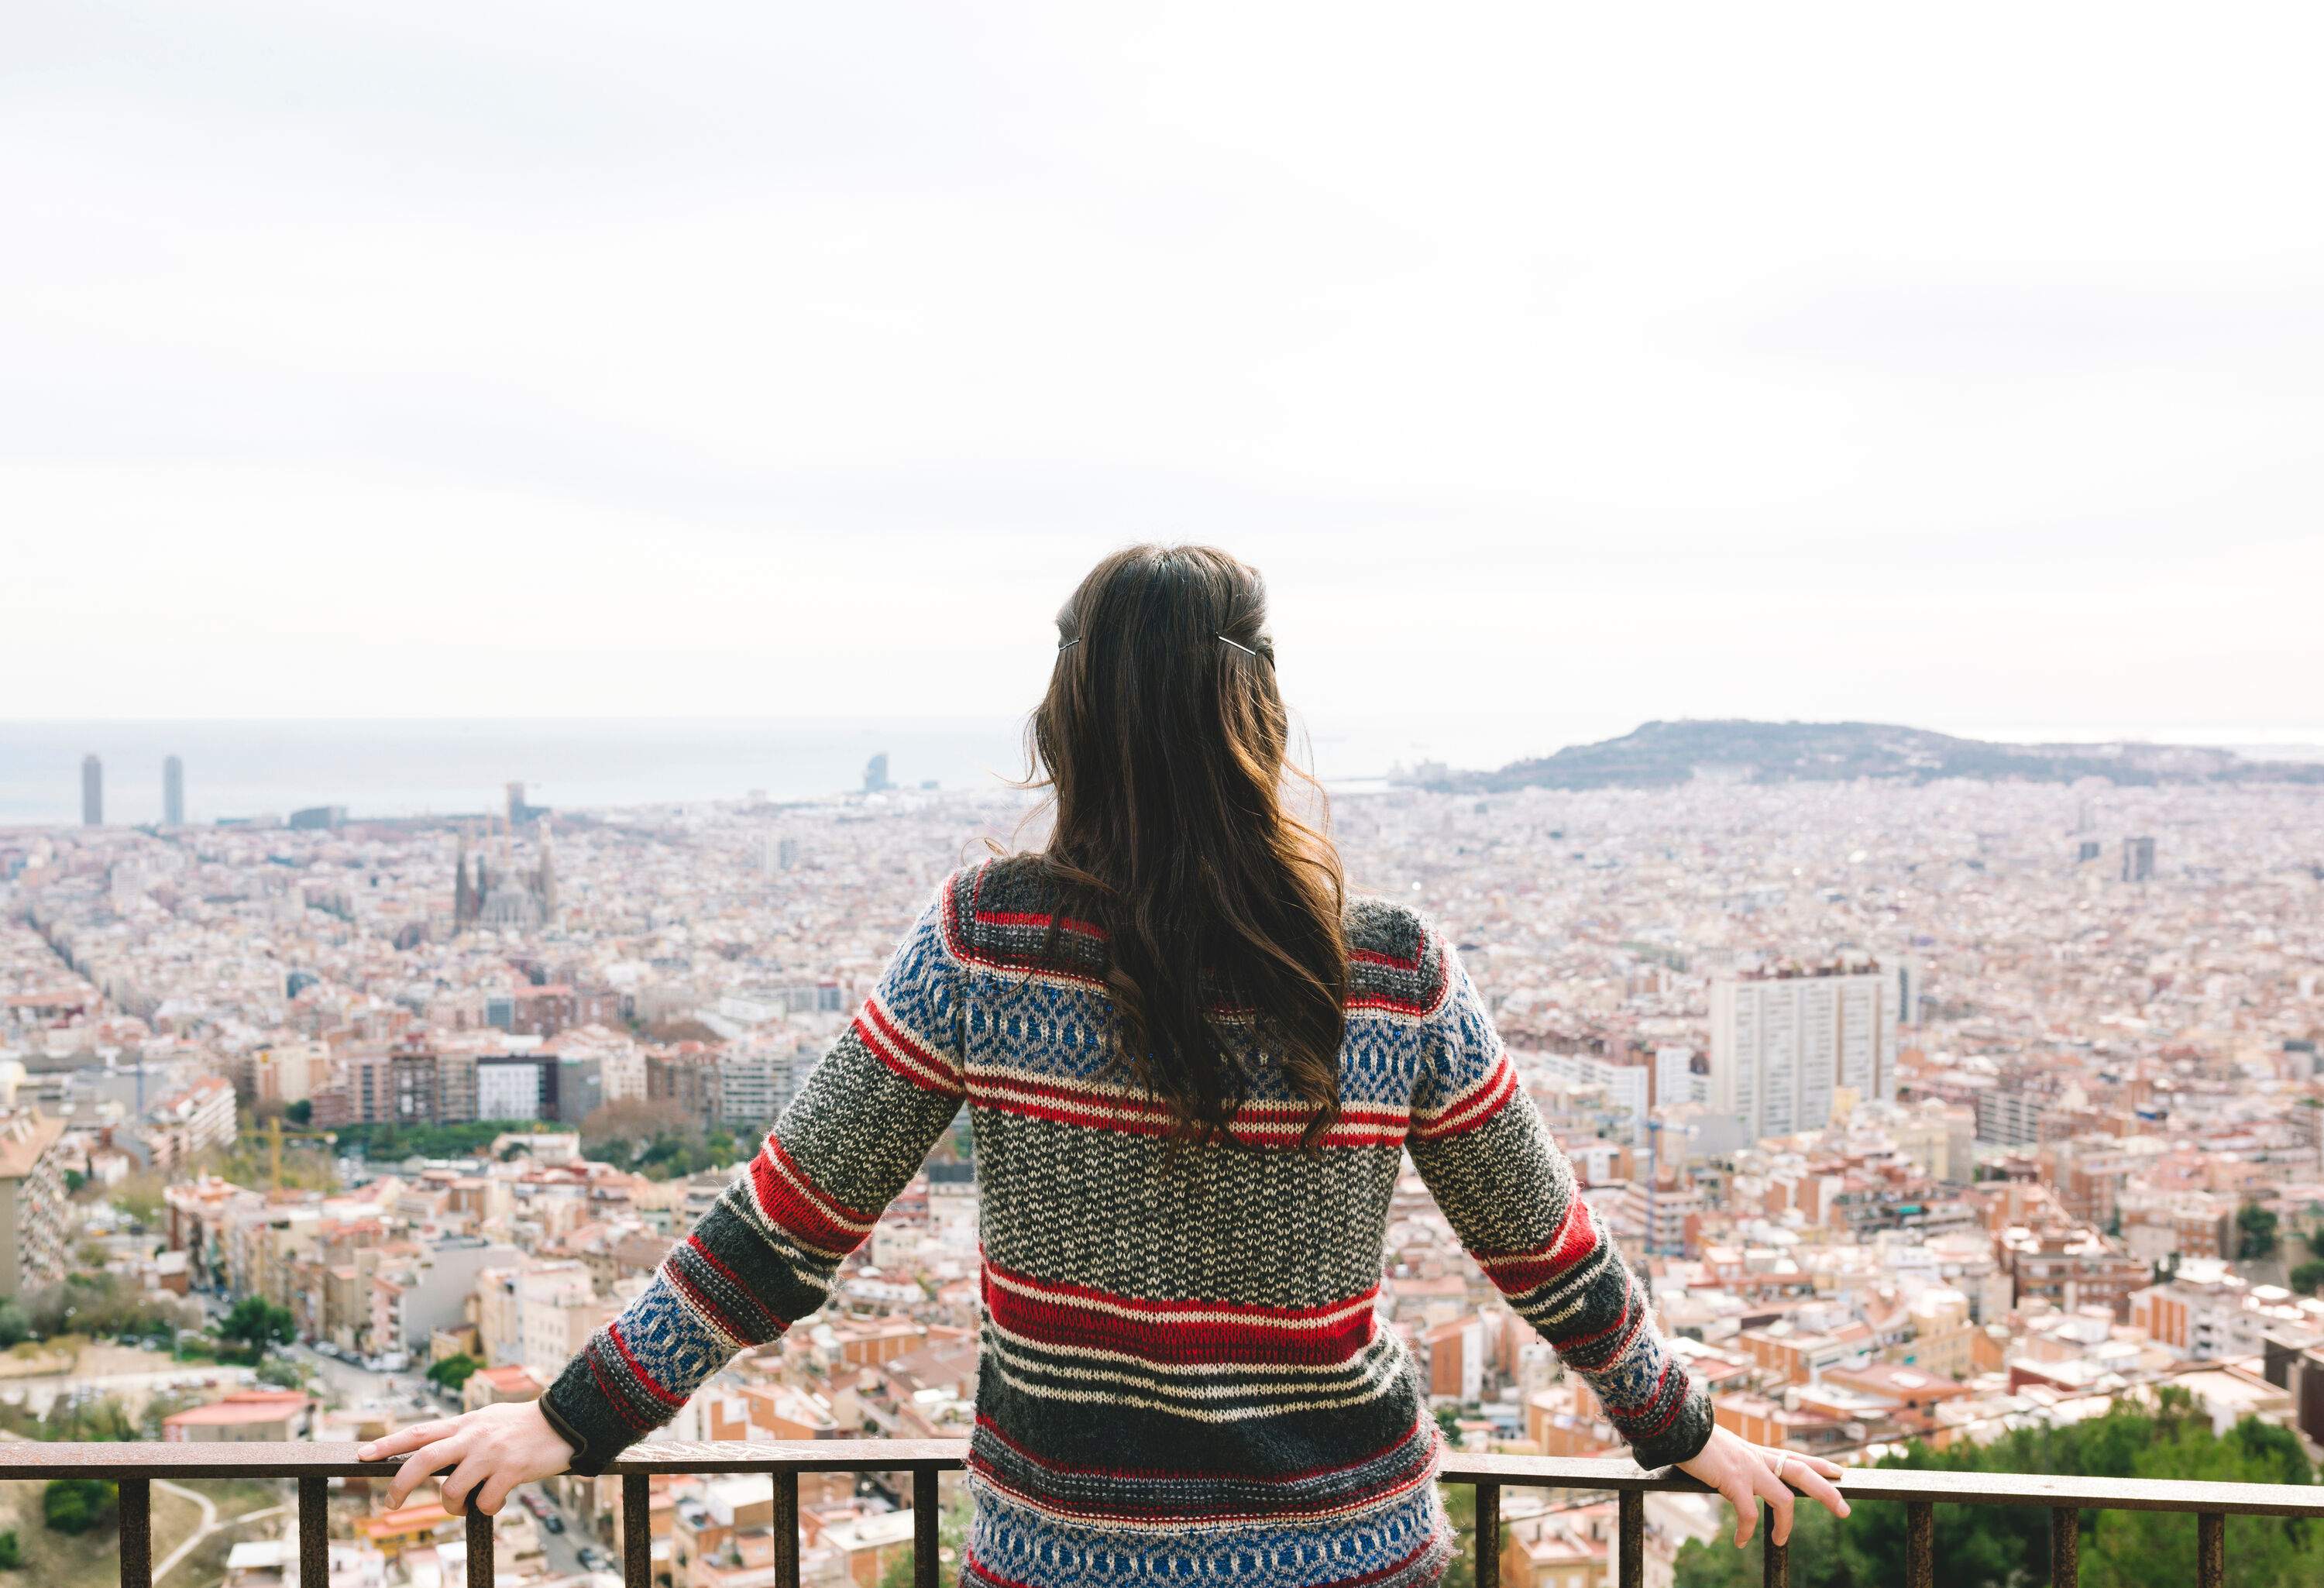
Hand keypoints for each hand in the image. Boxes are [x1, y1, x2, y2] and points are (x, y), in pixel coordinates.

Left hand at [358, 1401, 576, 1516]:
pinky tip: (497, 1502)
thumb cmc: (523, 1425)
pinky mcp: (510, 1470)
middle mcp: (473, 1436)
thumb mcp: (487, 1420)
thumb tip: (432, 1450)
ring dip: (453, 1507)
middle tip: (390, 1503)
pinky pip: (486, 1502)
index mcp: (465, 1423)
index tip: (362, 1455)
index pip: (418, 1433)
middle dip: (401, 1485)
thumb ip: (461, 1434)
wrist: (567, 1422)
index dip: (387, 1444)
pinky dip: (487, 1509)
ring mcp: (490, 1454)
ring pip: (452, 1490)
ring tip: (464, 1506)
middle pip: (423, 1461)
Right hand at [1675, 1424, 1849, 1547]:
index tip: (1839, 1472)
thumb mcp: (1719, 1448)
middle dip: (1827, 1492)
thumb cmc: (1691, 1437)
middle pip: (1803, 1473)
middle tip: (1845, 1510)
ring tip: (1780, 1541)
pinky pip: (1749, 1513)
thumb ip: (1731, 1460)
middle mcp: (1757, 1459)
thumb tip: (1725, 1470)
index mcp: (1755, 1452)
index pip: (1795, 1457)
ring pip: (1785, 1498)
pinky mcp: (1734, 1480)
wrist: (1677, 1427)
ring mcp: (1748, 1469)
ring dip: (1786, 1524)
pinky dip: (1747, 1531)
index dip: (1819, 1465)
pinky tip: (1739, 1542)